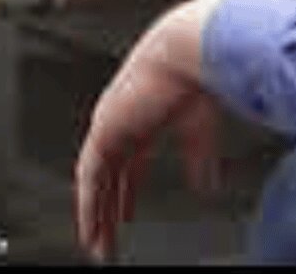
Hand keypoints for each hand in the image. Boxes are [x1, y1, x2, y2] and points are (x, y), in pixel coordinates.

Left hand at [74, 0, 222, 261]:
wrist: (191, 52)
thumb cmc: (200, 77)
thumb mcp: (201, 130)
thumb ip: (200, 160)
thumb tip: (205, 188)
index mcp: (143, 120)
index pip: (128, 166)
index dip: (127, 192)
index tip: (125, 215)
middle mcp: (121, 123)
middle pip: (108, 177)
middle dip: (107, 210)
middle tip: (105, 240)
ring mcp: (110, 125)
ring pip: (94, 180)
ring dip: (94, 213)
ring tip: (95, 243)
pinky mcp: (105, 128)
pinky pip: (90, 173)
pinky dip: (89, 200)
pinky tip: (90, 221)